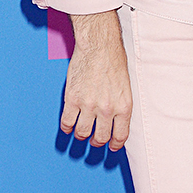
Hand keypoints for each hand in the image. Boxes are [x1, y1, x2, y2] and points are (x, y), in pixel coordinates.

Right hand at [61, 9, 132, 150]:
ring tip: (80, 133)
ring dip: (81, 135)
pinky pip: (67, 121)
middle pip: (100, 137)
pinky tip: (68, 126)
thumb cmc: (114, 61)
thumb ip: (120, 105)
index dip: (115, 144)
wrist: (99, 46)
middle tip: (94, 141)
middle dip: (97, 141)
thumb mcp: (126, 87)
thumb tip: (115, 121)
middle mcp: (107, 109)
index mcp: (123, 106)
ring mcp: (88, 105)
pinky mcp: (72, 99)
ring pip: (82, 132)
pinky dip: (66, 127)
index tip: (111, 146)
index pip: (120, 135)